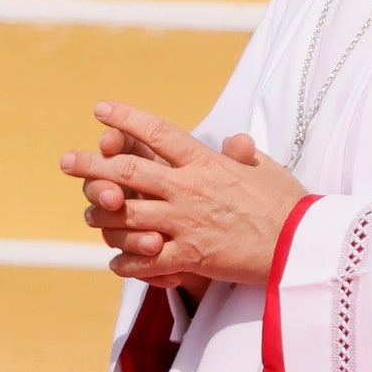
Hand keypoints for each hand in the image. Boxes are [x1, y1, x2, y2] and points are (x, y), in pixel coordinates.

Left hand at [61, 102, 306, 286]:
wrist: (305, 247)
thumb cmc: (290, 206)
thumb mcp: (269, 170)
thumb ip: (246, 155)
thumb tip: (235, 140)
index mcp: (206, 163)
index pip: (157, 134)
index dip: (125, 119)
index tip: (101, 109)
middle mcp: (188, 190)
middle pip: (126, 173)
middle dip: (90, 166)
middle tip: (66, 160)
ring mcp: (185, 224)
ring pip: (126, 216)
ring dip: (102, 216)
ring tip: (89, 213)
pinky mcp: (190, 257)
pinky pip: (146, 260)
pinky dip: (128, 262)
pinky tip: (117, 261)